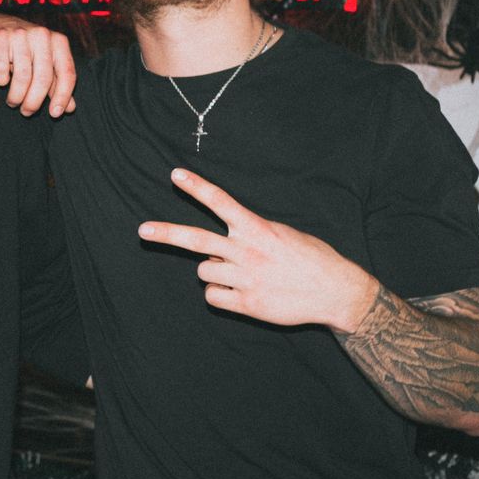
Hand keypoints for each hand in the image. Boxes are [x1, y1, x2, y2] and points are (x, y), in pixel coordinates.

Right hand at [0, 14, 76, 116]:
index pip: (67, 72)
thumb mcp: (44, 64)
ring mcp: (20, 34)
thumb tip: (70, 108)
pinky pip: (1, 68)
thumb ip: (56, 85)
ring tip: (13, 102)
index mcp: (58, 41)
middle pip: (43, 77)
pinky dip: (1, 80)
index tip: (54, 114)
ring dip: (16, 96)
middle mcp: (42, 35)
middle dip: (34, 101)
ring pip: (22, 76)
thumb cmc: (24, 50)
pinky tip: (1, 82)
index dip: (63, 96)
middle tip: (27, 112)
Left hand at [136, 168, 377, 332]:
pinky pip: (212, 297)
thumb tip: (224, 243)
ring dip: (213, 272)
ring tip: (239, 274)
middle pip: (196, 240)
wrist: (336, 292)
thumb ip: (252, 233)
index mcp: (257, 229)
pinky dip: (218, 294)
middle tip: (142, 230)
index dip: (196, 187)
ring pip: (203, 271)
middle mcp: (247, 251)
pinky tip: (238, 293)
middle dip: (166, 233)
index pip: (220, 201)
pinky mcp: (247, 304)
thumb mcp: (283, 233)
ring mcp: (245, 278)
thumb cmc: (311, 259)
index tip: (174, 174)